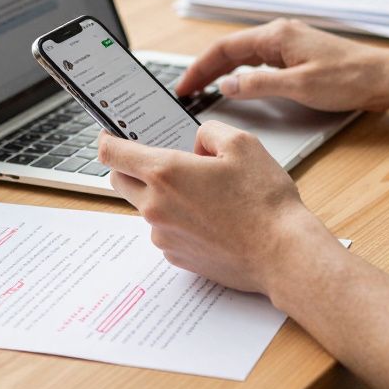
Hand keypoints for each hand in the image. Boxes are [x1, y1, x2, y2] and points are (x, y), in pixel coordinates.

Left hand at [100, 121, 336, 294]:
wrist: (280, 253)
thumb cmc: (264, 201)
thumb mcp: (242, 144)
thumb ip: (209, 132)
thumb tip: (196, 143)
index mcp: (166, 173)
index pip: (112, 153)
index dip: (107, 140)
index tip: (110, 135)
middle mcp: (156, 206)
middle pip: (119, 181)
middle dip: (129, 166)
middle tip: (156, 159)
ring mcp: (163, 235)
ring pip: (145, 206)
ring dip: (159, 195)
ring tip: (201, 192)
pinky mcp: (176, 255)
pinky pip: (164, 230)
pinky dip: (177, 220)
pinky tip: (209, 217)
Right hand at [175, 19, 388, 111]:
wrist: (384, 78)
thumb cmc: (348, 79)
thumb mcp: (299, 87)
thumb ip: (259, 85)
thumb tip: (228, 85)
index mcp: (277, 35)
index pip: (225, 48)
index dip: (200, 68)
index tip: (184, 86)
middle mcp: (280, 34)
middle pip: (231, 50)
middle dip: (206, 69)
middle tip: (187, 91)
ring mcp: (290, 43)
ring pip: (245, 55)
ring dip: (222, 70)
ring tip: (203, 89)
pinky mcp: (298, 55)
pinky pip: (260, 60)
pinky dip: (242, 72)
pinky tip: (238, 85)